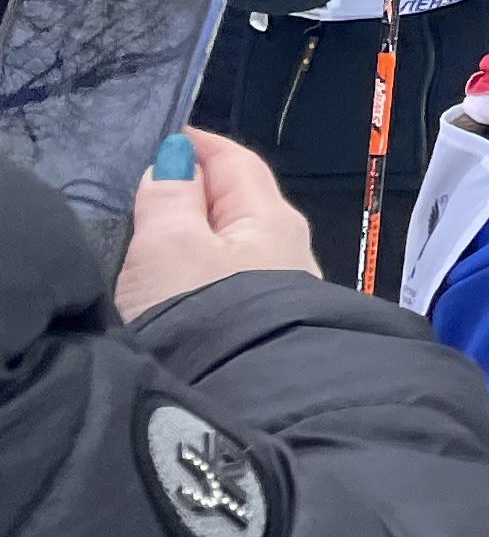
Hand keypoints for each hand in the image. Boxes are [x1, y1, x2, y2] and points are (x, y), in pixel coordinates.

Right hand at [115, 132, 317, 318]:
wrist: (241, 399)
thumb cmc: (203, 312)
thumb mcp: (169, 245)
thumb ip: (169, 198)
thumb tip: (176, 159)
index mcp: (271, 215)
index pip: (237, 161)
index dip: (200, 145)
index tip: (166, 137)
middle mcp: (288, 245)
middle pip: (240, 199)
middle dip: (200, 188)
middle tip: (153, 184)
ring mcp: (282, 286)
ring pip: (237, 240)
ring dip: (202, 231)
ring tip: (161, 233)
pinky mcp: (265, 321)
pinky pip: (233, 275)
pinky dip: (206, 266)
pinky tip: (184, 281)